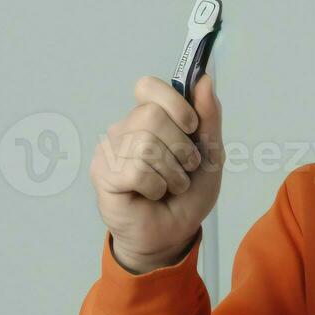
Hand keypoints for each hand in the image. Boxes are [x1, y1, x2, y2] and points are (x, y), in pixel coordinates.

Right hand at [91, 73, 221, 273]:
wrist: (172, 234)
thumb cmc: (186, 195)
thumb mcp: (210, 154)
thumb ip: (209, 117)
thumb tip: (205, 79)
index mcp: (149, 118)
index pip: (147, 87)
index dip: (173, 102)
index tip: (191, 125)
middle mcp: (125, 129)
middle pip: (151, 115)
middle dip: (181, 147)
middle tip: (185, 168)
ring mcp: (110, 151)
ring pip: (145, 145)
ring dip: (172, 172)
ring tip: (172, 186)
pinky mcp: (103, 174)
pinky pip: (137, 170)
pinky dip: (157, 186)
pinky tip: (154, 195)